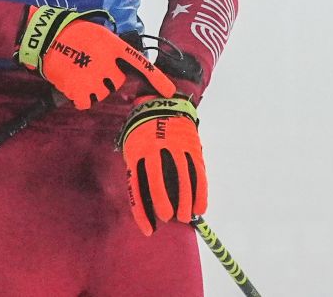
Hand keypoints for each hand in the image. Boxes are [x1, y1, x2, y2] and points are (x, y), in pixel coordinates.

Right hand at [16, 6, 174, 109]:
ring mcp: (94, 77)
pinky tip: (71, 83)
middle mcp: (108, 63)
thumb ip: (112, 51)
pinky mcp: (79, 89)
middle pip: (116, 83)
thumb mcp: (99, 35)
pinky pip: (85, 101)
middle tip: (89, 66)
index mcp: (114, 47)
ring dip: (91, 88)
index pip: (140, 64)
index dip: (157, 79)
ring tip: (77, 71)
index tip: (170, 92)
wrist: (47, 37)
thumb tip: (119, 67)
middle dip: (106, 79)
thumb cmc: (71, 32)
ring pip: (101, 93)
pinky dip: (79, 97)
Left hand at [118, 95, 206, 234]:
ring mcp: (175, 147)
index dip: (142, 211)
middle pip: (158, 180)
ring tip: (186, 217)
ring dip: (186, 201)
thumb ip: (136, 169)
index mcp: (137, 153)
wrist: (162, 102)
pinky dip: (200, 191)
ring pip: (182, 178)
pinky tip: (201, 207)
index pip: (137, 187)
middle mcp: (155, 149)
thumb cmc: (143, 131)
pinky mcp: (191, 146)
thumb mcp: (132, 146)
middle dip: (163, 203)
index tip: (148, 230)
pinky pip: (197, 172)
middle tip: (169, 218)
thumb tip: (141, 199)